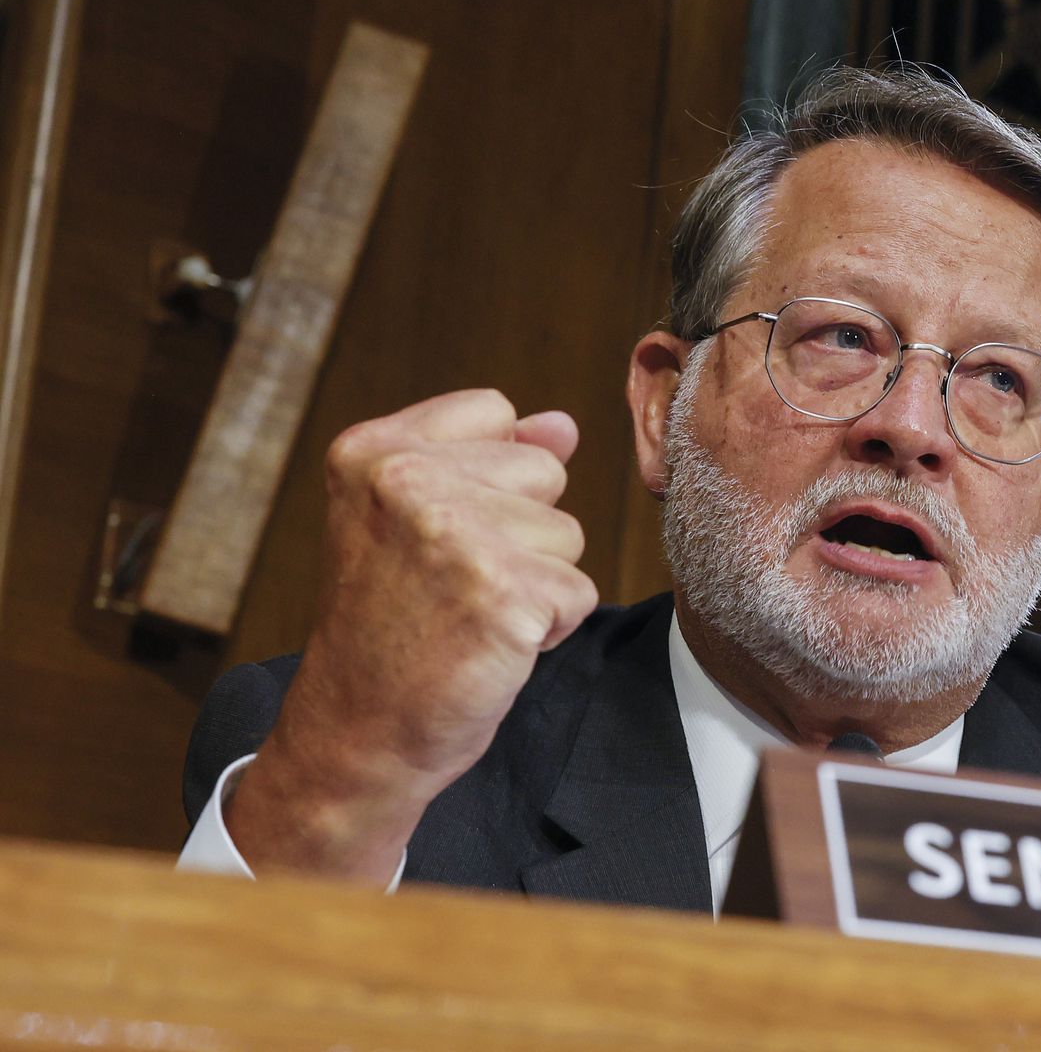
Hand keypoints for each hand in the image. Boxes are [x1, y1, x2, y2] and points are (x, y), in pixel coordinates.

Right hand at [226, 390, 599, 879]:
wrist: (358, 733)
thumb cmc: (391, 627)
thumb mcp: (412, 521)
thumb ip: (487, 458)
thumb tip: (562, 425)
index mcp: (373, 450)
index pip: (496, 412)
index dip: (490, 480)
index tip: (435, 537)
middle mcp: (406, 480)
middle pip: (544, 471)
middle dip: (521, 532)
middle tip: (452, 585)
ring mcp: (455, 534)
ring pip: (567, 533)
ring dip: (536, 582)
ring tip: (469, 615)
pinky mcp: (504, 593)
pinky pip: (578, 590)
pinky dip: (551, 628)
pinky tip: (490, 645)